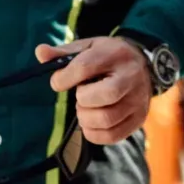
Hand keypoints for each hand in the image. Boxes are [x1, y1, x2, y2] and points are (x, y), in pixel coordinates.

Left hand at [35, 38, 151, 144]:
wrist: (144, 64)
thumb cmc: (108, 56)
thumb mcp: (88, 48)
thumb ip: (63, 52)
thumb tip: (40, 52)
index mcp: (115, 54)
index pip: (85, 67)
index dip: (64, 78)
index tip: (58, 82)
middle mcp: (131, 76)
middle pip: (104, 95)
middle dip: (82, 100)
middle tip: (80, 96)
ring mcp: (137, 99)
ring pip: (106, 119)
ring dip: (86, 118)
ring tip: (86, 108)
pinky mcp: (138, 118)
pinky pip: (112, 135)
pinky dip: (94, 133)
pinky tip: (91, 122)